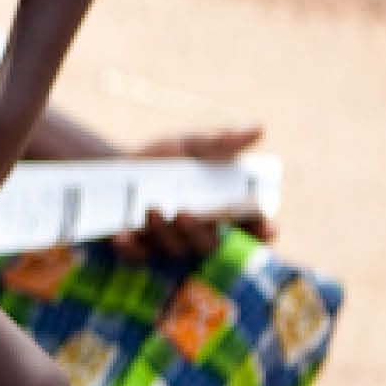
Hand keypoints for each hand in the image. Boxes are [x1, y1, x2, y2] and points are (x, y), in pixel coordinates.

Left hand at [115, 125, 271, 259]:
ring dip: (165, 233)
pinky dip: (131, 248)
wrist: (121, 164)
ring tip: (151, 209)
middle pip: (210, 245)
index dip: (263, 231)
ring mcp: (169, 242)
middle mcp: (200, 231)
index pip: (254, 229)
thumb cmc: (168, 157)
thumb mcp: (192, 144)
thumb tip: (258, 129)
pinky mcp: (139, 248)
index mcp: (224, 209)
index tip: (264, 227)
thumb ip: (221, 141)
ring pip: (175, 250)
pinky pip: (138, 257)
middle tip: (186, 213)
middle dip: (199, 232)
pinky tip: (122, 236)